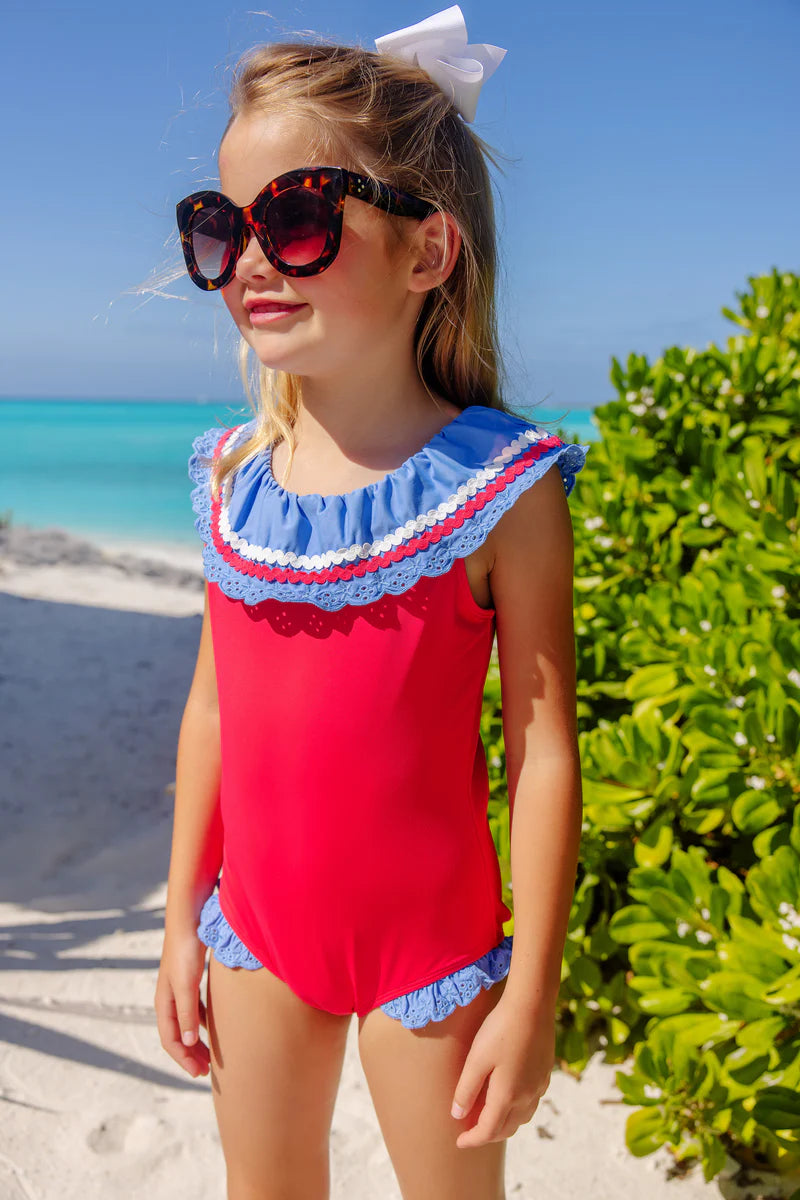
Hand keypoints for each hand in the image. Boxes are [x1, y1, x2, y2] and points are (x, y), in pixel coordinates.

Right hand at [154, 928, 209, 1078]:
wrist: (189, 918)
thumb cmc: (186, 950)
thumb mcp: (187, 984)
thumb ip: (187, 1013)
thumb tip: (186, 1042)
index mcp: (164, 1002)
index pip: (170, 1040)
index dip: (183, 1059)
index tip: (200, 1073)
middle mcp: (168, 998)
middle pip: (177, 1035)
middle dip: (190, 1054)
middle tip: (206, 1071)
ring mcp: (179, 988)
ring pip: (186, 1022)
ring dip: (196, 1040)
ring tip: (210, 1054)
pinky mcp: (190, 978)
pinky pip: (195, 1008)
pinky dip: (202, 1022)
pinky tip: (214, 1025)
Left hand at [450, 991, 554, 1147]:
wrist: (533, 1005)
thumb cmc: (500, 1029)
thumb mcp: (476, 1059)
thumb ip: (466, 1089)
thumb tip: (458, 1115)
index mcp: (507, 1096)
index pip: (488, 1130)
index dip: (472, 1140)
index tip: (459, 1143)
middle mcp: (526, 1096)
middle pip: (507, 1129)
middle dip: (488, 1135)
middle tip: (471, 1132)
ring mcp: (538, 1085)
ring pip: (522, 1118)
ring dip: (505, 1124)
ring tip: (489, 1117)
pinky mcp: (545, 1073)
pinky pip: (531, 1103)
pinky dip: (518, 1110)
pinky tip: (511, 1097)